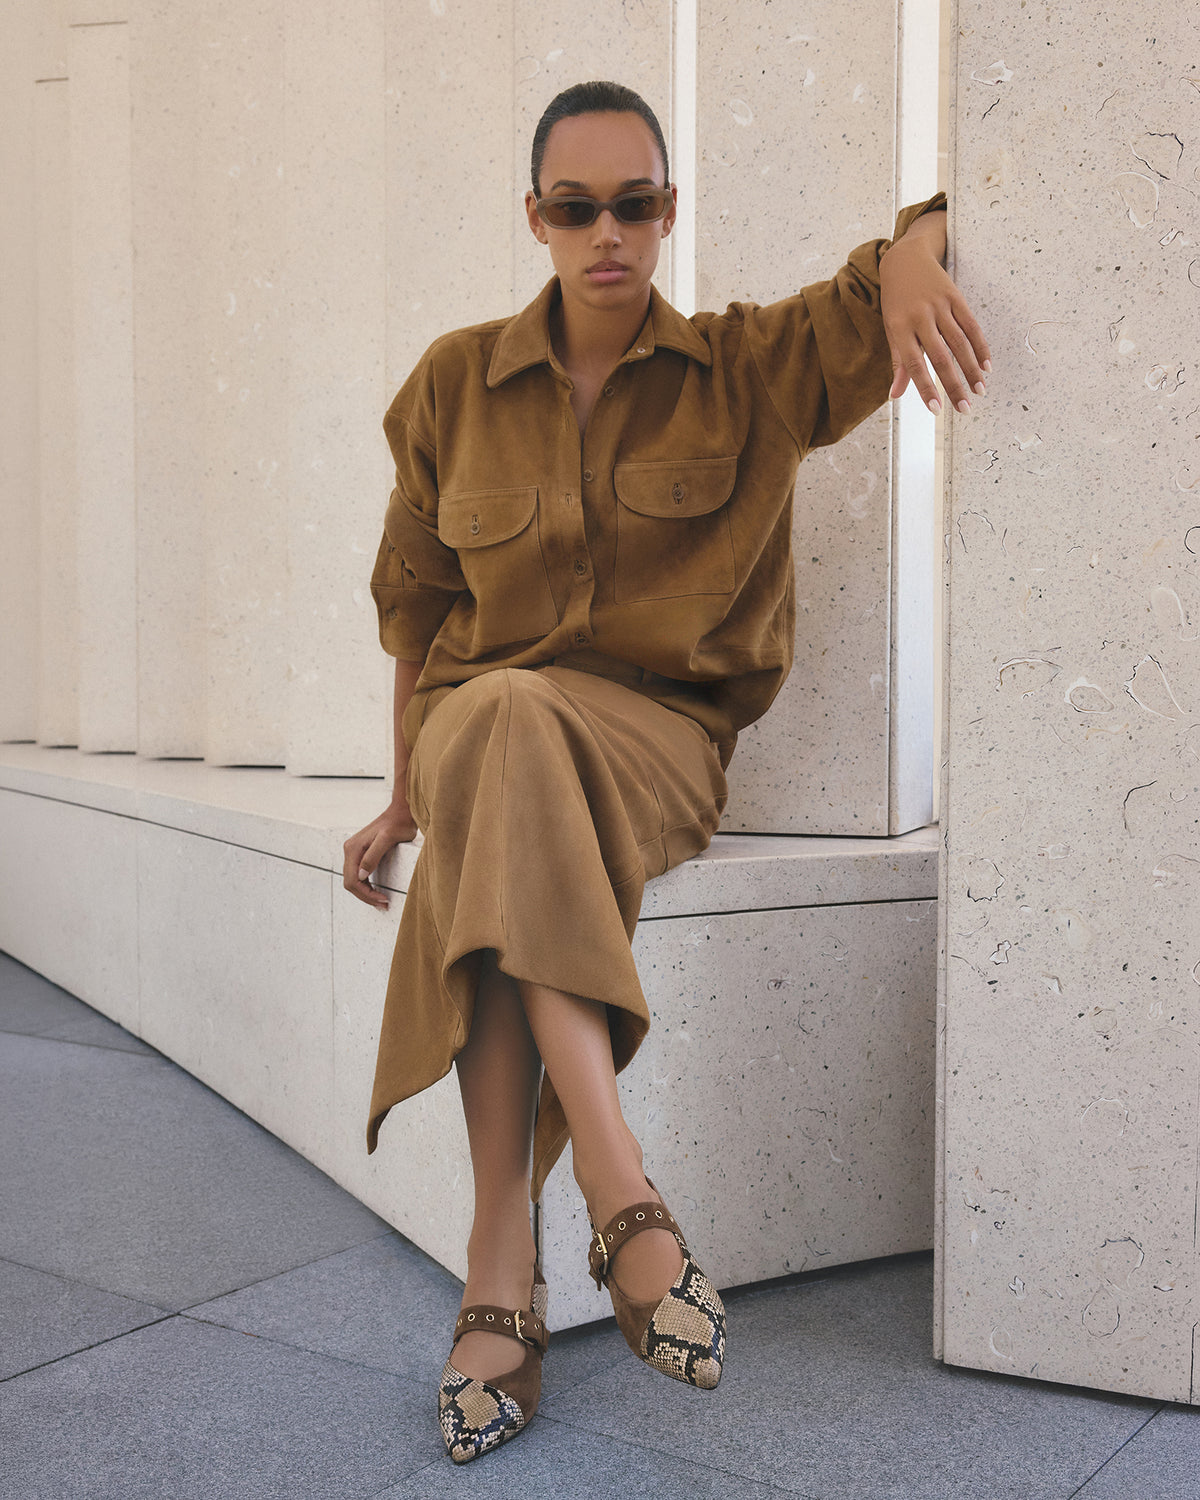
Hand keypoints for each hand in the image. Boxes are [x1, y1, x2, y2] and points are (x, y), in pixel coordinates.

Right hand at [342, 802, 417, 909]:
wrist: (402, 812)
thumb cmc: (398, 824)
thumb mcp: (387, 839)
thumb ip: (373, 856)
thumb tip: (362, 876)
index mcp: (353, 848)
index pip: (353, 880)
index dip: (366, 894)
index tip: (383, 900)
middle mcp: (350, 850)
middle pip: (351, 882)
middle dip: (366, 896)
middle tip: (384, 905)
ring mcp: (354, 852)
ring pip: (354, 880)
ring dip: (365, 893)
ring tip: (382, 901)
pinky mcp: (361, 853)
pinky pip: (359, 874)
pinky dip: (366, 886)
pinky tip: (377, 891)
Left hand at [880, 212, 990, 414]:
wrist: (905, 259)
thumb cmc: (896, 300)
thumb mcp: (891, 329)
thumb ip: (897, 362)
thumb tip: (896, 395)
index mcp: (900, 328)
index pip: (914, 365)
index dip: (925, 388)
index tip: (936, 410)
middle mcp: (920, 317)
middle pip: (940, 357)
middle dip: (953, 385)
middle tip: (965, 409)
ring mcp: (939, 306)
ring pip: (959, 343)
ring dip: (971, 369)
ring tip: (980, 390)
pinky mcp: (955, 297)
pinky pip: (971, 326)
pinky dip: (980, 346)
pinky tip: (987, 365)